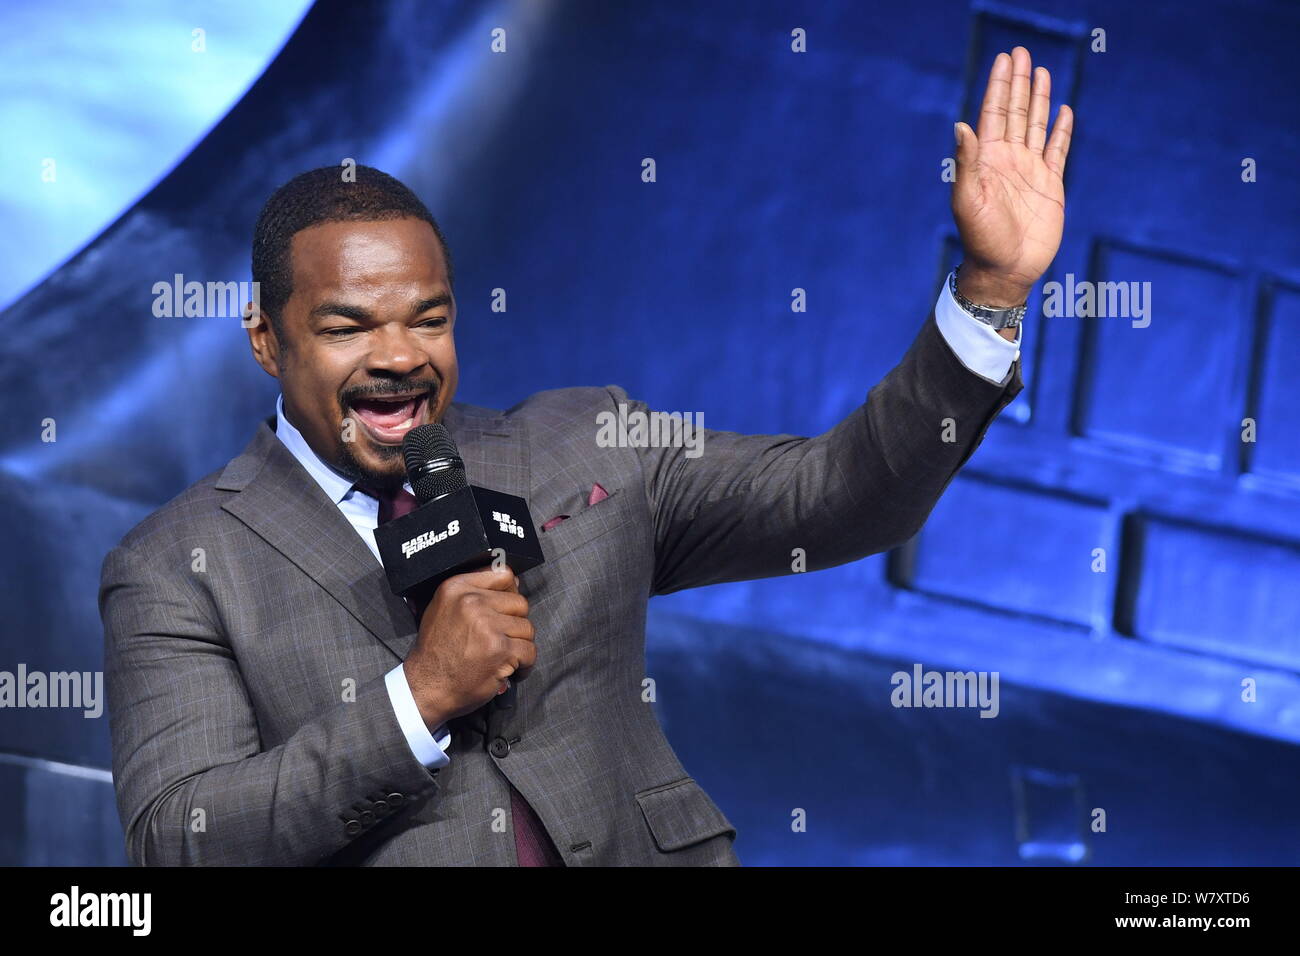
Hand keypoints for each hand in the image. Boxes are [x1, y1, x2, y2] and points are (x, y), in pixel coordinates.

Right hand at [401, 566, 535, 728]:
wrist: (426, 687)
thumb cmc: (437, 651)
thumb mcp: (443, 609)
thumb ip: (474, 593)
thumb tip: (515, 583)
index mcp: (457, 587)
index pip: (504, 575)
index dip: (511, 594)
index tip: (506, 611)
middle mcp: (471, 602)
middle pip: (520, 603)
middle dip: (516, 625)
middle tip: (502, 641)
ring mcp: (487, 625)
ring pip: (527, 628)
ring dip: (520, 646)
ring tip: (504, 657)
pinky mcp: (499, 649)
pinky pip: (530, 651)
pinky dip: (525, 665)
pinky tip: (510, 671)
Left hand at [952, 46, 1073, 307]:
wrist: (1005, 270)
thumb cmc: (981, 240)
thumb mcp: (968, 201)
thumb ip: (966, 163)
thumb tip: (961, 125)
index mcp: (987, 160)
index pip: (993, 114)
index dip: (998, 86)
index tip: (1003, 59)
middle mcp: (1008, 160)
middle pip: (1015, 112)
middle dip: (1017, 83)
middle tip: (1020, 52)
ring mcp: (1030, 171)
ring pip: (1036, 125)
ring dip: (1039, 99)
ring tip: (1040, 72)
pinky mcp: (1050, 185)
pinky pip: (1057, 151)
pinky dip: (1061, 131)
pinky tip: (1065, 111)